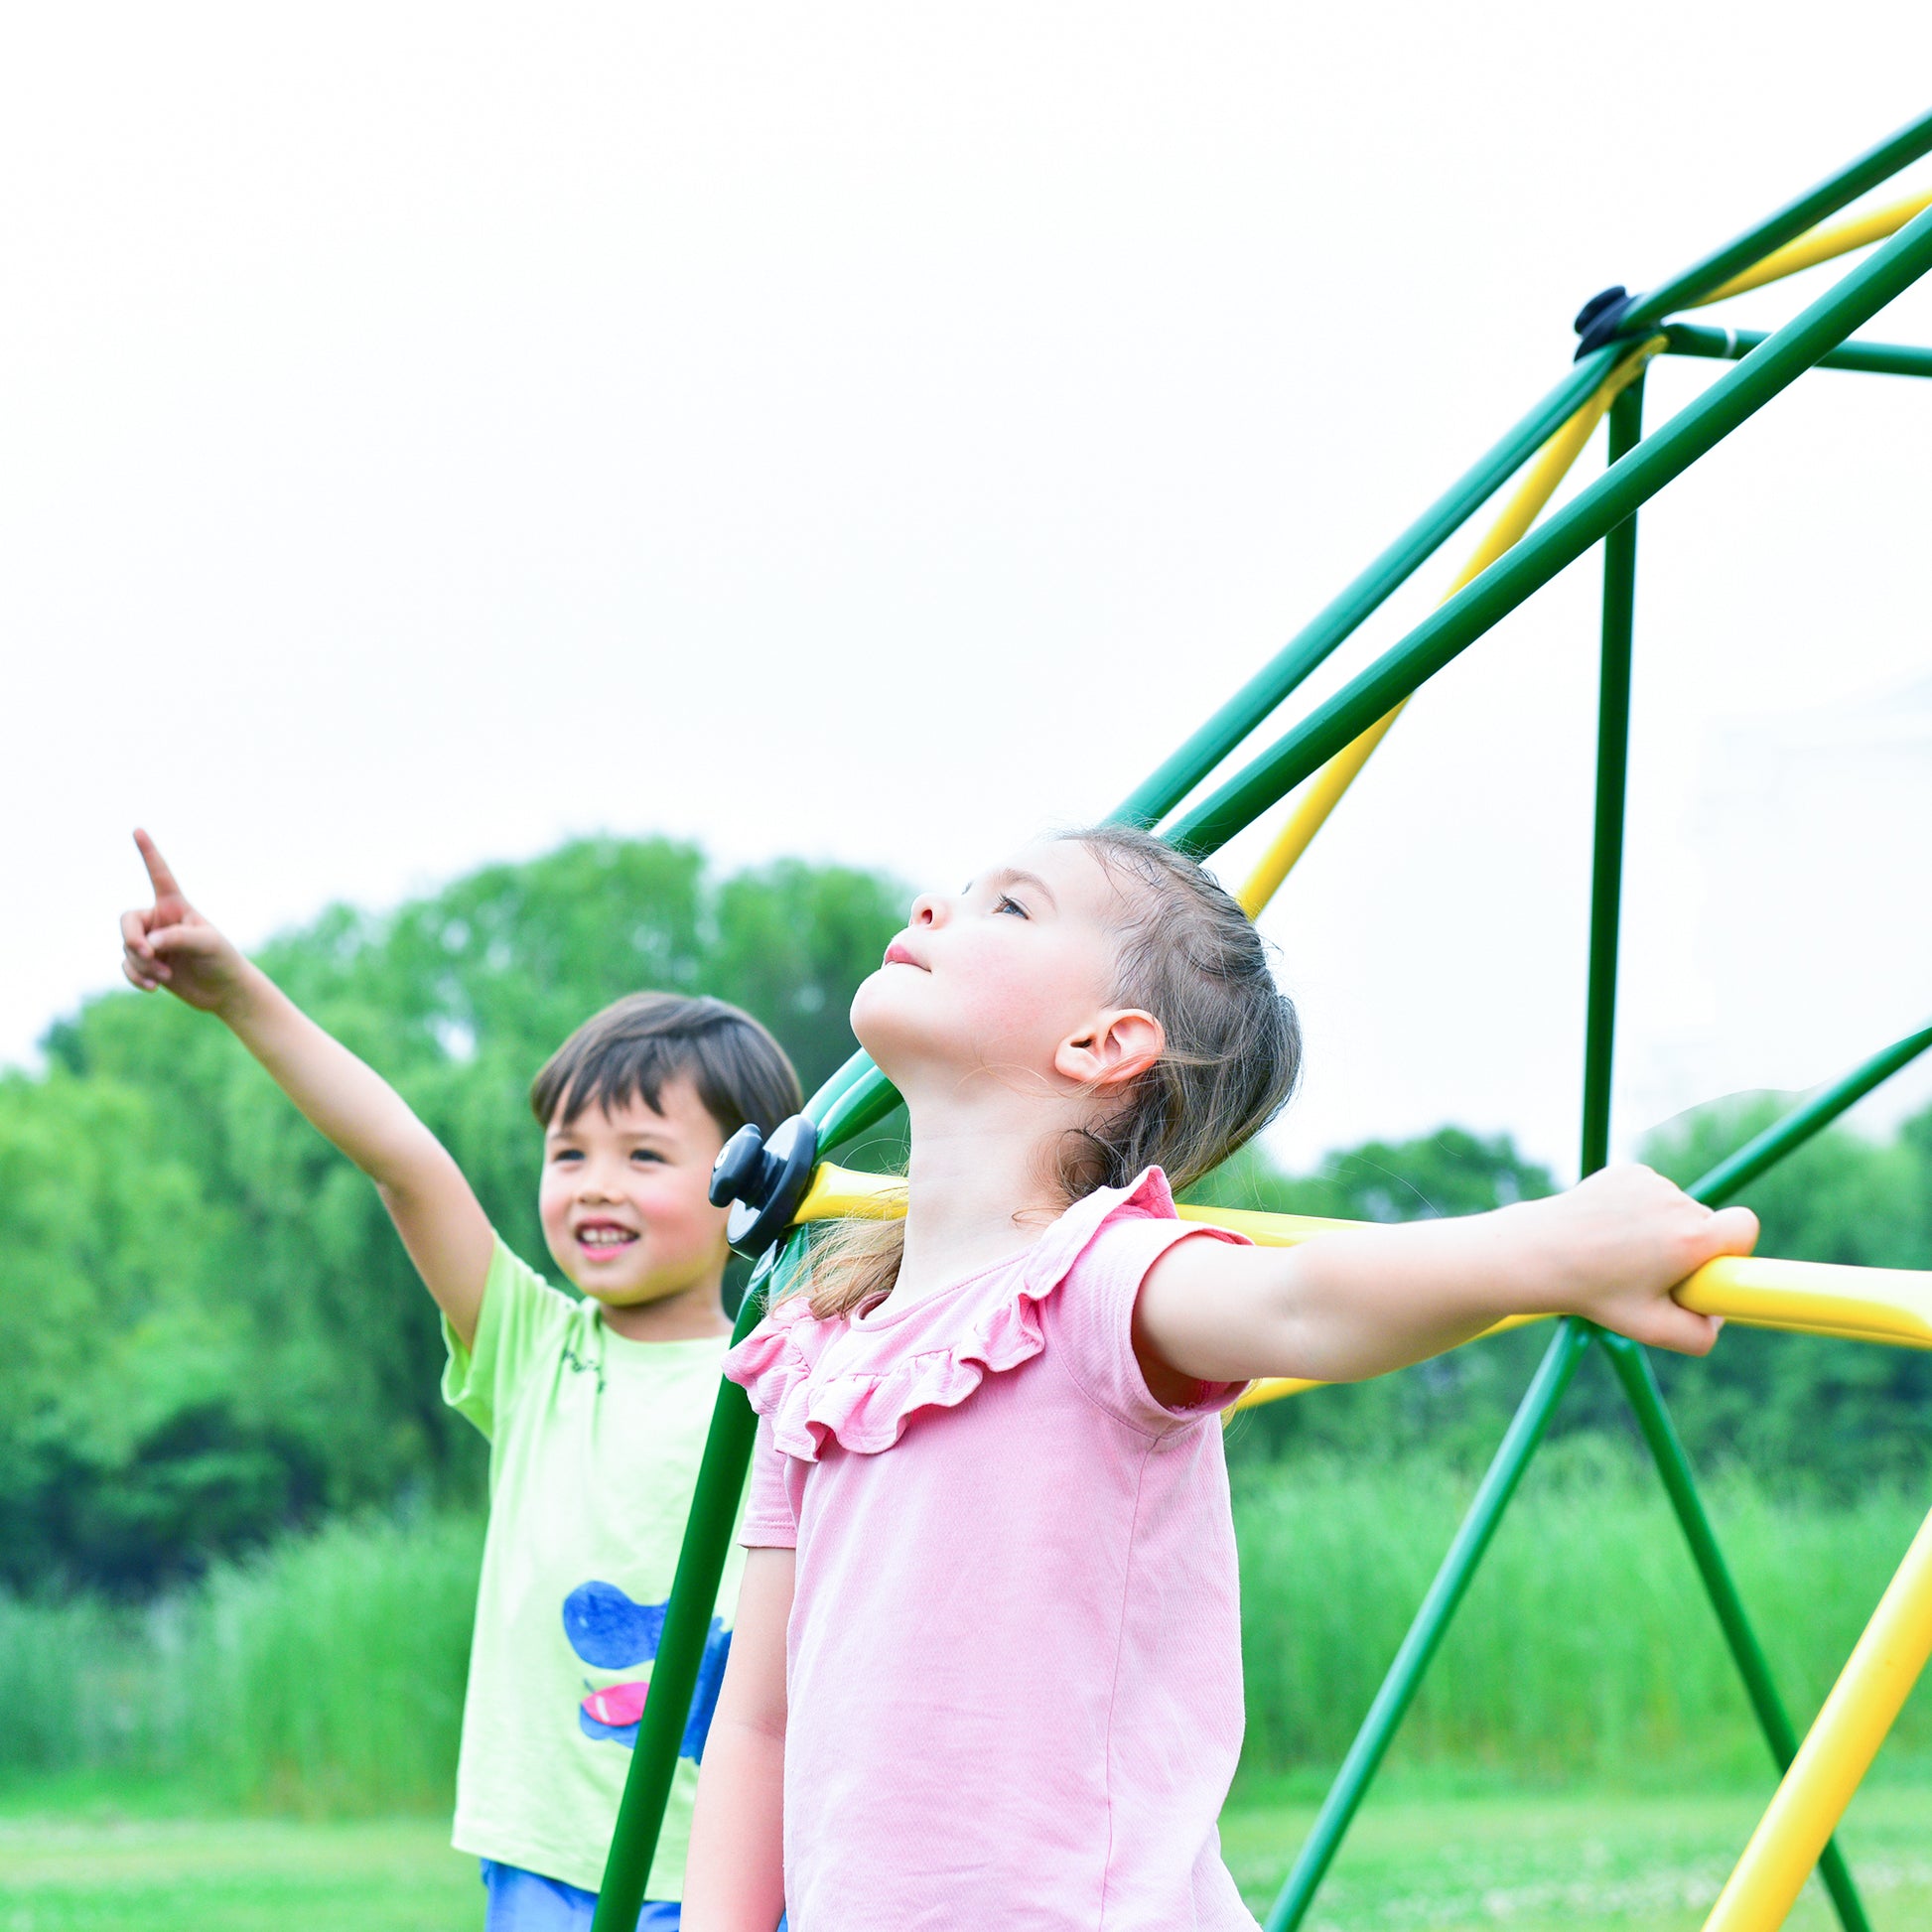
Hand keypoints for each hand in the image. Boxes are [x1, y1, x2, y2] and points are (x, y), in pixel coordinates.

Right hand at [119, 829, 251, 1015]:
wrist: (224, 990)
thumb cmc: (222, 959)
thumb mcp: (206, 943)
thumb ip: (177, 938)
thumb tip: (146, 945)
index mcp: (176, 906)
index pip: (159, 875)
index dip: (148, 853)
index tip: (138, 830)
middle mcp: (160, 921)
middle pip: (127, 921)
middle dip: (132, 939)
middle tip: (148, 953)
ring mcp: (152, 943)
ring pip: (128, 948)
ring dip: (143, 965)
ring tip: (166, 976)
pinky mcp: (147, 964)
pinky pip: (127, 966)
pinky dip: (136, 977)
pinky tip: (154, 987)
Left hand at [1534, 1165, 1757, 1355]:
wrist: (1540, 1252)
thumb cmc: (1595, 1292)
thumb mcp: (1651, 1329)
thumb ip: (1700, 1337)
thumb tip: (1719, 1318)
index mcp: (1689, 1239)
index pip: (1746, 1226)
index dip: (1737, 1249)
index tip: (1714, 1266)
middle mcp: (1675, 1203)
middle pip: (1709, 1222)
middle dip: (1692, 1247)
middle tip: (1651, 1272)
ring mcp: (1650, 1182)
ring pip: (1678, 1209)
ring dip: (1664, 1228)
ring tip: (1623, 1251)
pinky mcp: (1629, 1171)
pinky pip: (1653, 1194)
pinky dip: (1641, 1210)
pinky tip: (1612, 1227)